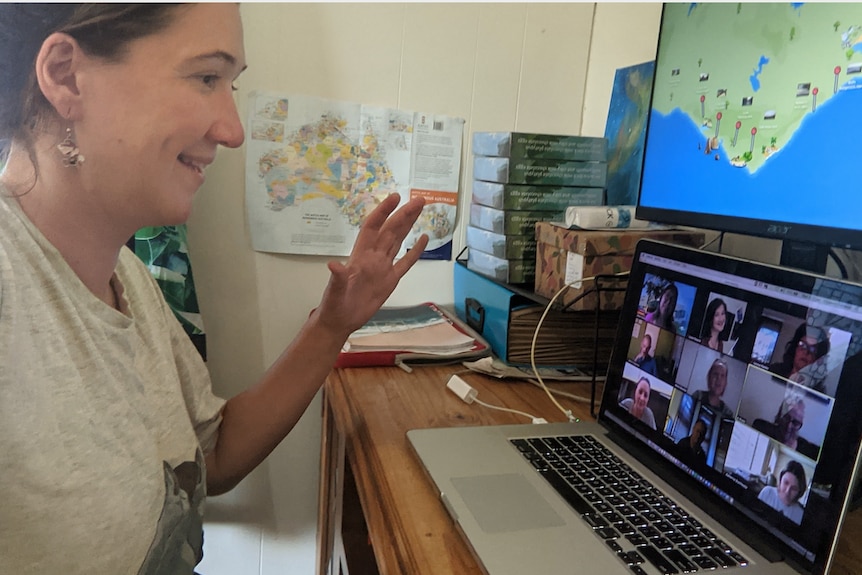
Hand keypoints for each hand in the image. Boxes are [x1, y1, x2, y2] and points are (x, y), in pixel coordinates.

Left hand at [317, 193, 428, 335]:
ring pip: (398, 240)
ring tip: (420, 209)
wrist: (340, 320)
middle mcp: (373, 257)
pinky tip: (423, 239)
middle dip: (404, 214)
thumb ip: (337, 278)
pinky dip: (415, 251)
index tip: (395, 197)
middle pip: (390, 230)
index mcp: (360, 255)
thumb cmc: (334, 305)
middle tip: (419, 199)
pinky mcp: (390, 280)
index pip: (373, 227)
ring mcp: (383, 267)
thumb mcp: (335, 291)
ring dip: (408, 225)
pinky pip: (405, 262)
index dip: (383, 212)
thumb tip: (333, 265)